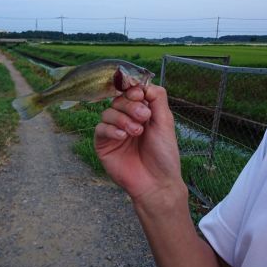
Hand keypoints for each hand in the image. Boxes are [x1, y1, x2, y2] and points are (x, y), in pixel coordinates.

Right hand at [94, 85, 185, 203]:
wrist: (157, 182)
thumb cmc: (164, 155)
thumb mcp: (165, 122)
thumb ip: (157, 99)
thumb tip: (144, 83)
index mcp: (142, 113)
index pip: (131, 93)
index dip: (133, 91)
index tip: (139, 95)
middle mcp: (126, 120)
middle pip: (119, 100)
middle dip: (131, 106)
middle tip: (144, 117)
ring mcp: (114, 132)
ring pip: (108, 112)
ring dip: (122, 118)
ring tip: (136, 132)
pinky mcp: (103, 145)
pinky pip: (100, 129)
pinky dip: (111, 129)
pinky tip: (123, 137)